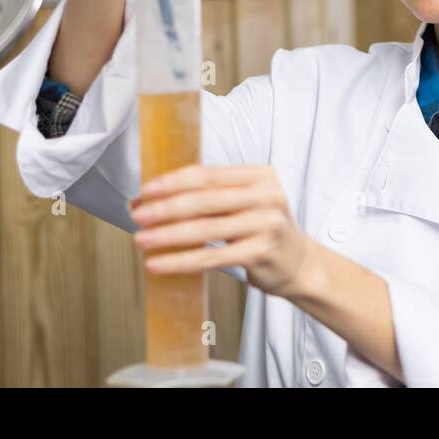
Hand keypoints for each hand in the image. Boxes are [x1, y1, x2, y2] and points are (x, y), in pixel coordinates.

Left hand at [129, 164, 314, 297]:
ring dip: (168, 235)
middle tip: (138, 215)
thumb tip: (155, 198)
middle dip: (166, 208)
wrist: (300, 264)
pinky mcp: (261, 252)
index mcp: (260, 175)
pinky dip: (181, 261)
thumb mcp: (247, 202)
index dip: (174, 181)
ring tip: (142, 240)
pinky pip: (212, 257)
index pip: (209, 174)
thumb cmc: (263, 230)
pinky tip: (160, 264)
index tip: (146, 190)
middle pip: (205, 200)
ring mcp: (267, 224)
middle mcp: (266, 196)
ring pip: (206, 229)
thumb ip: (214, 196)